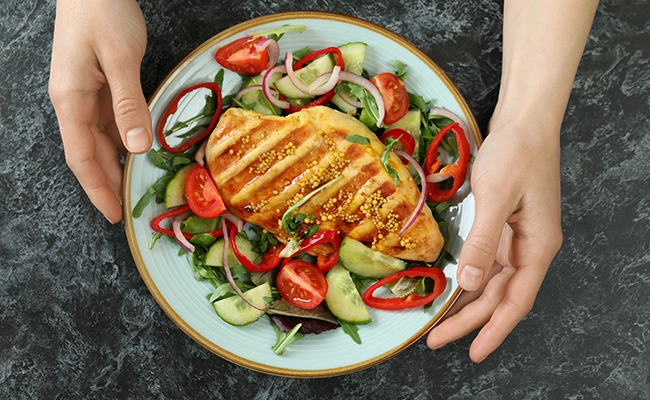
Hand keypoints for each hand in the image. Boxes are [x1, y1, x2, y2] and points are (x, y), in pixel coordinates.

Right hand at [49, 0, 150, 222]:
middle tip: (128, 210)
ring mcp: (86, 94)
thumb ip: (128, 104)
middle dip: (108, 183)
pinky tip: (138, 151)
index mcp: (71, 100)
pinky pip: (110, 122)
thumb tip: (136, 147)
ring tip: (135, 187)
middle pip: (90, 154)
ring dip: (116, 164)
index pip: (81, 158)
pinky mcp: (100, 85)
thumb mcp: (119, 59)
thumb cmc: (101, 12)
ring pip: (100, 140)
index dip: (97, 189)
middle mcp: (74, 102)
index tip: (112, 214)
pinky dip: (123, 141)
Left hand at [426, 118, 562, 362]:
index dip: (493, 330)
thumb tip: (473, 282)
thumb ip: (485, 240)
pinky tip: (453, 288)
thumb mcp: (497, 195)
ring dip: (468, 304)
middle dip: (469, 321)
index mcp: (537, 246)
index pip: (516, 301)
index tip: (473, 353)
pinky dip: (470, 278)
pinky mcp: (505, 226)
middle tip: (437, 339)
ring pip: (492, 283)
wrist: (524, 122)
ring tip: (440, 323)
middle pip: (500, 296)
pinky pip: (487, 263)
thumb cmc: (517, 153)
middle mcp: (530, 248)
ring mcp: (518, 238)